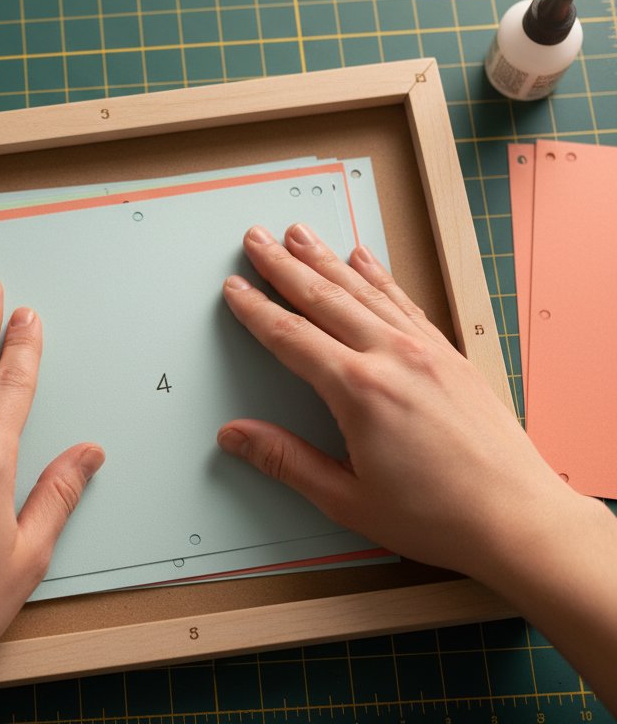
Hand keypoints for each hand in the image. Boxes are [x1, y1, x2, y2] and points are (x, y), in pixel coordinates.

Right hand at [216, 223, 579, 581]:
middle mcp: (392, 357)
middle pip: (323, 298)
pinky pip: (403, 301)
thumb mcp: (347, 500)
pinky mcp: (448, 354)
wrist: (518, 519)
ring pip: (362, 290)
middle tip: (257, 238)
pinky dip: (379, 276)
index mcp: (359, 391)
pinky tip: (364, 258)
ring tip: (299, 234)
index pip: (291, 337)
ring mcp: (424, 350)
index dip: (256, 309)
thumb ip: (286, 461)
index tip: (236, 287)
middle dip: (284, 265)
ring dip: (325, 258)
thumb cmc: (439, 516)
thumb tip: (236, 436)